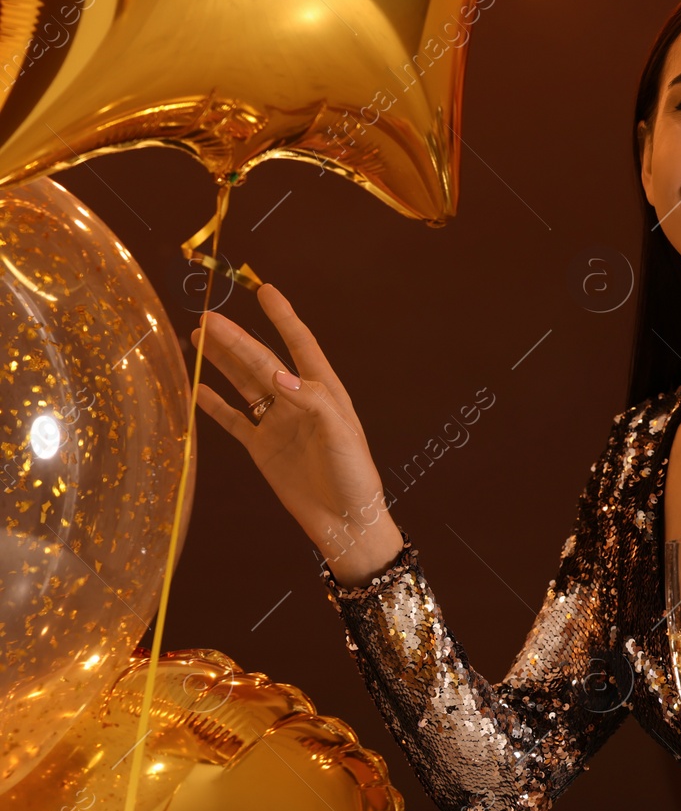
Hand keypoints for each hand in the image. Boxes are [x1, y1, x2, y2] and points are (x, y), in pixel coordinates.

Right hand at [189, 283, 401, 583]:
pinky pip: (234, 420)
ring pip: (244, 384)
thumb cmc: (353, 475)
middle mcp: (297, 401)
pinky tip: (197, 386)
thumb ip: (311, 402)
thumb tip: (277, 375)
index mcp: (323, 392)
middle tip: (206, 317)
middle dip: (236, 339)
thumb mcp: (340, 435)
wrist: (344, 521)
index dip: (283, 318)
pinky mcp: (262, 448)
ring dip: (223, 361)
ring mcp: (278, 423)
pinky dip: (215, 405)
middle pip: (261, 362)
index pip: (300, 345)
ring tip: (197, 337)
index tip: (265, 289)